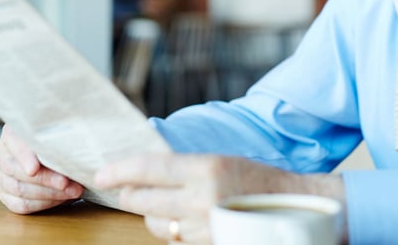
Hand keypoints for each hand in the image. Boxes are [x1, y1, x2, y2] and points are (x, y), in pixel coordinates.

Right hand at [0, 124, 82, 213]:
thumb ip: (61, 138)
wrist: (56, 151)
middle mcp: (2, 153)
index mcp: (12, 133)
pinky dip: (43, 204)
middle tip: (66, 182)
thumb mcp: (60, 132)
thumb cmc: (60, 139)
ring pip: (18, 189)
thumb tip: (76, 152)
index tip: (35, 168)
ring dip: (48, 193)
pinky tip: (61, 199)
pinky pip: (20, 205)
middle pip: (15, 170)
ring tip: (72, 191)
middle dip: (44, 179)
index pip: (13, 143)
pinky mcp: (6, 195)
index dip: (24, 156)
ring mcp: (1, 175)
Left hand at [94, 152, 345, 244]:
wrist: (295, 208)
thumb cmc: (259, 179)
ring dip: (151, 214)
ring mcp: (204, 228)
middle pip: (143, 200)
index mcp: (207, 169)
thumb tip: (146, 167)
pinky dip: (171, 229)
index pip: (149, 168)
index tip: (102, 173)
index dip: (120, 170)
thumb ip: (185, 166)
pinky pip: (175, 239)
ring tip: (158, 203)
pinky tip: (180, 218)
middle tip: (123, 187)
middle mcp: (202, 199)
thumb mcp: (222, 160)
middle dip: (129, 193)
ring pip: (156, 224)